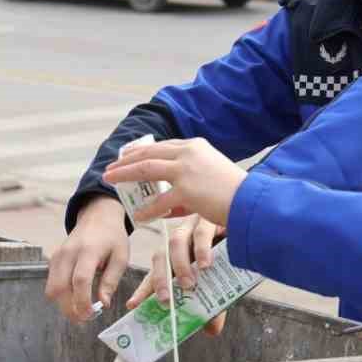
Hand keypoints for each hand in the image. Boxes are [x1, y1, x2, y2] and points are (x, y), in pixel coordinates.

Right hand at [44, 195, 129, 321]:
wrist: (97, 217)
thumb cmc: (113, 238)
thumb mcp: (121, 257)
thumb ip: (111, 281)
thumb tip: (104, 303)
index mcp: (89, 250)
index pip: (80, 280)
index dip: (82, 301)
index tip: (90, 315)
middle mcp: (68, 252)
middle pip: (60, 287)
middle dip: (69, 308)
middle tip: (83, 320)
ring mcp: (58, 255)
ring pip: (52, 288)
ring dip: (63, 304)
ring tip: (80, 312)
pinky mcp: (53, 259)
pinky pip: (52, 282)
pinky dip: (61, 295)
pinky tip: (75, 297)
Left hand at [104, 138, 246, 228]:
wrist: (250, 200)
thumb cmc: (236, 191)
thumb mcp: (212, 173)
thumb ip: (191, 179)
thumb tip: (171, 201)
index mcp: (195, 146)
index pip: (162, 146)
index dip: (142, 151)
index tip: (128, 157)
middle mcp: (188, 153)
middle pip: (148, 153)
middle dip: (126, 160)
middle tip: (111, 168)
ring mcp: (186, 170)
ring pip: (146, 169)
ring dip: (125, 175)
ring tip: (110, 181)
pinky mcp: (186, 190)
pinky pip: (159, 201)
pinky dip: (146, 209)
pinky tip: (138, 216)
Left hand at [125, 214, 228, 336]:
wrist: (251, 230)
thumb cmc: (232, 259)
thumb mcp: (220, 286)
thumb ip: (213, 305)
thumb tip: (212, 331)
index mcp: (177, 257)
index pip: (156, 274)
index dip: (144, 290)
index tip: (133, 305)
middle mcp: (181, 240)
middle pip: (160, 256)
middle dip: (159, 280)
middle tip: (165, 300)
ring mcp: (193, 227)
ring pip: (176, 242)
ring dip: (179, 266)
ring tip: (189, 285)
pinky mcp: (209, 219)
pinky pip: (201, 232)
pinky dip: (203, 250)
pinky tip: (207, 265)